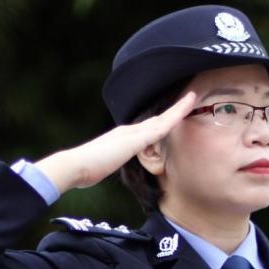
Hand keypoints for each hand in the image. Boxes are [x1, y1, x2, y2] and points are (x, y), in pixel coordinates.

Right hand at [34, 91, 196, 193]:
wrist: (75, 165)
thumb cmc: (85, 170)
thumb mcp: (102, 166)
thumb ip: (109, 164)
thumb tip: (105, 169)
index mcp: (123, 138)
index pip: (147, 128)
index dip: (162, 121)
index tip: (173, 118)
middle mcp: (129, 131)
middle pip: (156, 119)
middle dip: (173, 111)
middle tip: (189, 99)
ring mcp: (132, 134)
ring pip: (161, 119)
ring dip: (178, 108)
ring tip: (192, 97)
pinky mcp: (135, 140)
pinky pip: (161, 127)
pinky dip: (174, 116)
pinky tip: (186, 109)